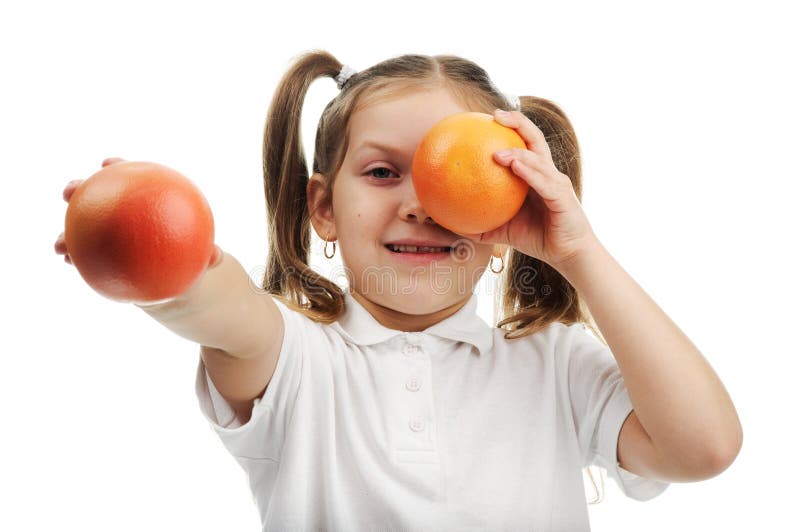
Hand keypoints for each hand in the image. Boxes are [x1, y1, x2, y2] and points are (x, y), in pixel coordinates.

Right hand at [54, 157, 221, 267]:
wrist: (177, 280)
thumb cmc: (190, 258)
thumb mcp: (201, 256)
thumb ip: (207, 253)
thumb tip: (215, 256)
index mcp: (144, 203)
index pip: (130, 177)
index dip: (117, 167)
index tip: (109, 164)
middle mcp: (120, 215)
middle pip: (95, 195)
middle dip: (78, 189)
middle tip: (70, 191)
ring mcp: (107, 235)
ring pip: (81, 228)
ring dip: (66, 232)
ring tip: (60, 243)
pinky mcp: (100, 257)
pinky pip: (84, 257)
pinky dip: (76, 259)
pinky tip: (69, 264)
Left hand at [453, 109, 598, 270]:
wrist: (567, 255)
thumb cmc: (536, 238)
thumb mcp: (502, 231)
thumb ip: (480, 224)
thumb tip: (450, 224)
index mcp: (535, 175)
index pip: (523, 144)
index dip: (509, 128)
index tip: (486, 118)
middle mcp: (547, 173)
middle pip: (534, 138)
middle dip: (517, 122)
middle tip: (495, 115)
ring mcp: (557, 183)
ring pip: (538, 158)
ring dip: (518, 151)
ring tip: (497, 151)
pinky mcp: (562, 197)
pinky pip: (544, 182)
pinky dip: (529, 172)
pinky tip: (514, 165)